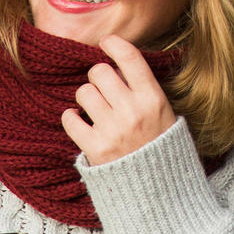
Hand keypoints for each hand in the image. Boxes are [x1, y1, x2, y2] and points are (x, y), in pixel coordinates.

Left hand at [62, 34, 176, 164]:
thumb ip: (143, 88)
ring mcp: (113, 130)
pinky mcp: (95, 147)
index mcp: (154, 99)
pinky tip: (82, 124)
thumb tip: (116, 63)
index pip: (130, 58)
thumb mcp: (164, 113)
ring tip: (95, 111)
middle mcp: (133, 111)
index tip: (105, 43)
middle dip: (97, 78)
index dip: (114, 44)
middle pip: (99, 72)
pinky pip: (69, 118)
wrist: (158, 191)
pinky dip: (72, 119)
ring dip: (85, 99)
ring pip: (83, 92)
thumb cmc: (159, 146)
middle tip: (103, 91)